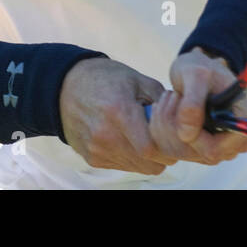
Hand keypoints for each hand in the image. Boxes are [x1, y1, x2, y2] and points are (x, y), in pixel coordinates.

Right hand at [58, 57, 176, 174]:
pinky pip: (122, 166)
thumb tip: (182, 117)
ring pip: (137, 168)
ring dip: (148, 157)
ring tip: (145, 135)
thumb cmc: (104, 79)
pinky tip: (128, 138)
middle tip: (164, 137)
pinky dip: (131, 157)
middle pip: (148, 163)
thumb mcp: (136, 79)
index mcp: (119, 111)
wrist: (64, 87)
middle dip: (163, 153)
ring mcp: (97, 149)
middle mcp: (106, 135)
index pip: (151, 148)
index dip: (168, 145)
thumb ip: (161, 99)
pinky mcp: (92, 158)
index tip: (172, 134)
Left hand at [151, 48, 246, 164]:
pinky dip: (164, 130)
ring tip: (167, 99)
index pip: (220, 149)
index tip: (183, 114)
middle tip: (171, 97)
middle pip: (204, 155)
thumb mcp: (196, 74)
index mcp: (245, 121)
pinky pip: (177, 150)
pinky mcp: (203, 146)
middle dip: (179, 130)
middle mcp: (236, 139)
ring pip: (187, 154)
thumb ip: (192, 102)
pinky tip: (164, 108)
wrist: (194, 68)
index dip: (198, 139)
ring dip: (168, 127)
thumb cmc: (200, 66)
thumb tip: (187, 136)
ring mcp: (220, 144)